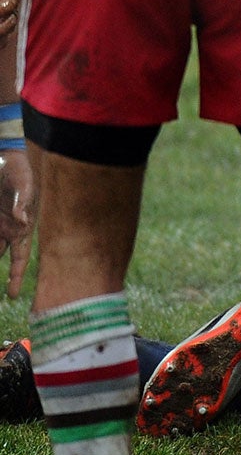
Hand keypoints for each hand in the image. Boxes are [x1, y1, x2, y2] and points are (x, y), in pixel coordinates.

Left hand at [0, 148, 31, 296]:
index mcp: (22, 227)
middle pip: (3, 258)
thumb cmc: (19, 171)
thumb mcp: (23, 184)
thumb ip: (22, 202)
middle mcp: (9, 230)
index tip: (12, 295)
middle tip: (5, 295)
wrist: (6, 159)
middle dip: (3, 276)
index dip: (16, 276)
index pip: (20, 257)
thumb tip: (22, 221)